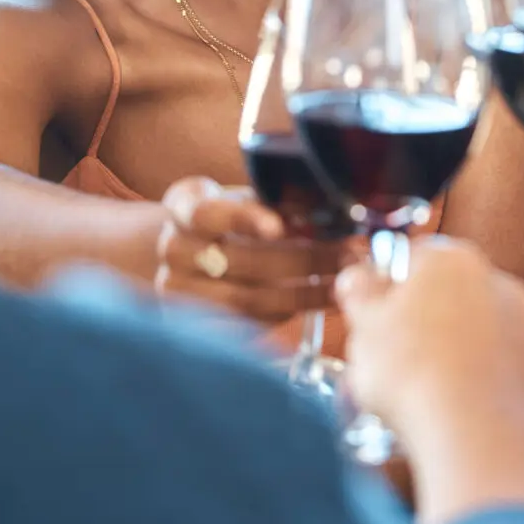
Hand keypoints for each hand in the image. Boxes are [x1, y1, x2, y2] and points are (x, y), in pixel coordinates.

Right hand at [156, 177, 346, 324]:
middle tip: (350, 255)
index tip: (279, 227)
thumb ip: (280, 203)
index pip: (205, 212)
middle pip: (242, 259)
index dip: (243, 220)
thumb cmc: (234, 218)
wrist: (194, 252)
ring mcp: (178, 291)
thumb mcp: (249, 198)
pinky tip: (323, 302)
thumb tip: (334, 212)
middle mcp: (174, 248)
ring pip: (249, 298)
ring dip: (306, 292)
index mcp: (185, 204)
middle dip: (305, 258)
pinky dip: (291, 314)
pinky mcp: (195, 326)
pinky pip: (249, 324)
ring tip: (345, 282)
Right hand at [336, 237, 523, 445]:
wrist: (477, 436)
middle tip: (399, 367)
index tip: (376, 320)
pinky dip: (492, 396)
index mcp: (453, 262)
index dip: (391, 291)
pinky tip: (467, 419)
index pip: (415, 261)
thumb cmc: (412, 373)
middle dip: (429, 327)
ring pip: (487, 341)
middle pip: (455, 300)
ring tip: (431, 400)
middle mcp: (503, 286)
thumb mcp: (365, 326)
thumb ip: (361, 292)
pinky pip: (512, 382)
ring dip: (462, 360)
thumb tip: (359, 277)